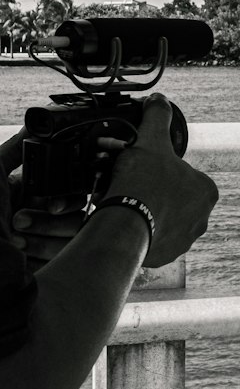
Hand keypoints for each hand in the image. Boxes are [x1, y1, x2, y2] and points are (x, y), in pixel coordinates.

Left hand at [3, 126, 86, 271]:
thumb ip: (15, 149)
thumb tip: (34, 124)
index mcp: (29, 195)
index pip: (69, 190)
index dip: (64, 198)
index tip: (51, 205)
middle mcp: (40, 216)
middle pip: (75, 213)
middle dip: (48, 221)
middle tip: (19, 222)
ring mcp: (48, 241)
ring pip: (74, 236)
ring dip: (44, 239)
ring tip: (15, 241)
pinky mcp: (53, 264)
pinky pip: (69, 256)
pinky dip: (45, 256)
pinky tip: (23, 257)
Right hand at [103, 95, 218, 267]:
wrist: (125, 226)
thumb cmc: (142, 183)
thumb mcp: (150, 141)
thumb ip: (158, 118)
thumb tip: (159, 100)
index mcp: (207, 190)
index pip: (184, 174)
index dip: (161, 169)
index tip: (144, 169)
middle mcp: (202, 218)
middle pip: (173, 197)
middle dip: (154, 191)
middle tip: (132, 185)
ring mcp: (185, 239)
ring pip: (163, 218)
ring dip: (147, 210)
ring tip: (126, 202)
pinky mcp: (166, 255)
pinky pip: (152, 238)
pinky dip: (140, 230)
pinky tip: (126, 220)